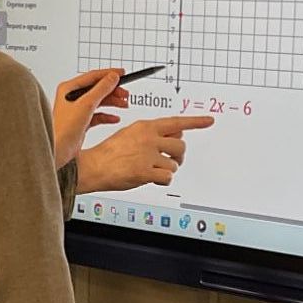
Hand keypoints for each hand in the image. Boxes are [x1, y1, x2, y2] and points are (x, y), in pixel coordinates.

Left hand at [52, 70, 127, 166]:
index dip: (109, 74)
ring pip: (99, 101)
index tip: (122, 73)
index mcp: (69, 88)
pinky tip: (115, 118)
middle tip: (125, 93)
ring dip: (112, 102)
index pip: (92, 76)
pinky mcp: (81, 121)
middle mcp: (72, 97)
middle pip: (97, 89)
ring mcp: (77, 109)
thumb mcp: (86, 104)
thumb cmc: (63, 129)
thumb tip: (112, 77)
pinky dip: (107, 116)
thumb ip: (101, 89)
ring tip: (124, 104)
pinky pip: (97, 115)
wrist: (58, 150)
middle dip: (113, 91)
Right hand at [77, 114, 215, 191]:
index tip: (209, 120)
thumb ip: (154, 133)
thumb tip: (176, 134)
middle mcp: (149, 138)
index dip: (195, 121)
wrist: (93, 166)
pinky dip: (163, 181)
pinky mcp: (144, 172)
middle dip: (179, 156)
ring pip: (175, 164)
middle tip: (171, 160)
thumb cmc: (110, 152)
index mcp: (146, 126)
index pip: (176, 122)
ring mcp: (147, 155)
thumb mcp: (131, 134)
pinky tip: (153, 179)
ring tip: (154, 170)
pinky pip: (167, 178)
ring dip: (168, 170)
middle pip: (181, 145)